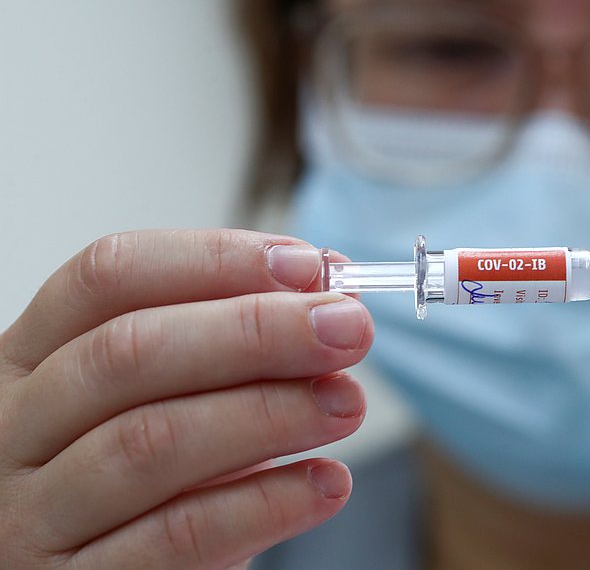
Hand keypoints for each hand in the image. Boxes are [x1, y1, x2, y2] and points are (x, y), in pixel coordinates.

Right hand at [0, 230, 373, 567]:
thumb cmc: (144, 478)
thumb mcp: (166, 399)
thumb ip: (233, 346)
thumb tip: (328, 296)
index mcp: (32, 359)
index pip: (109, 277)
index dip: (213, 260)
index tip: (306, 266)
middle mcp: (15, 429)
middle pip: (129, 352)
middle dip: (256, 331)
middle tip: (348, 329)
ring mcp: (33, 515)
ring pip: (152, 442)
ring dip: (271, 412)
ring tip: (347, 402)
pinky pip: (179, 536)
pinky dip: (266, 503)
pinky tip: (325, 483)